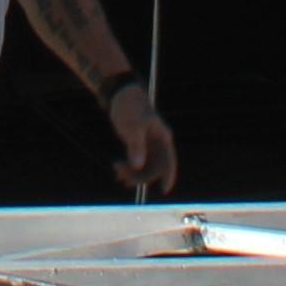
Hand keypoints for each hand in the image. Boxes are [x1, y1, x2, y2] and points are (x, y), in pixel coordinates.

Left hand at [104, 77, 177, 197]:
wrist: (120, 95)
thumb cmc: (129, 107)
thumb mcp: (132, 126)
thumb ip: (136, 146)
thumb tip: (138, 165)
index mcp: (162, 138)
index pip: (169, 161)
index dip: (169, 176)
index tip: (164, 189)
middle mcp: (158, 144)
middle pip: (155, 168)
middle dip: (140, 176)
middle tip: (122, 176)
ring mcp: (149, 146)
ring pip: (145, 167)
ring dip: (133, 173)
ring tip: (116, 171)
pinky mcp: (139, 146)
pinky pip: (137, 163)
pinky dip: (129, 168)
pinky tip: (117, 170)